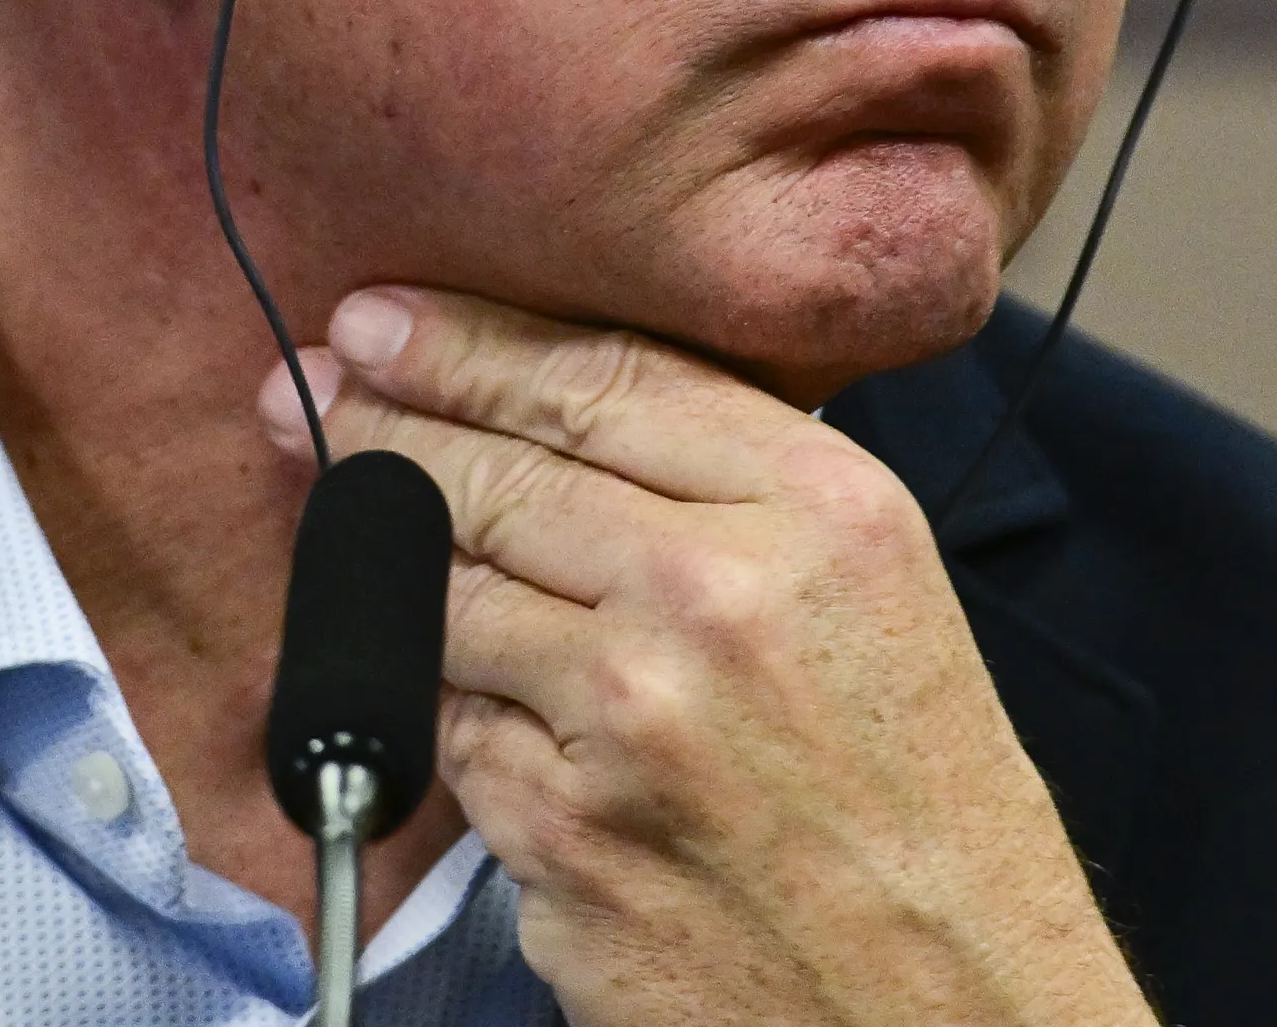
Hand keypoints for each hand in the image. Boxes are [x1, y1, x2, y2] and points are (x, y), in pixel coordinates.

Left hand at [256, 287, 1157, 1026]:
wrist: (958, 1006)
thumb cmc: (924, 806)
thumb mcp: (878, 591)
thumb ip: (738, 488)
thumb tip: (561, 411)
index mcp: (819, 513)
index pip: (597, 380)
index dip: (462, 340)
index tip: (381, 319)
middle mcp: (716, 600)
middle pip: (495, 475)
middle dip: (382, 426)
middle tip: (318, 398)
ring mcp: (624, 725)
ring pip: (448, 602)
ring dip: (400, 571)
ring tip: (370, 531)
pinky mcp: (560, 841)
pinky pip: (460, 739)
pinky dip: (464, 721)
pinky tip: (497, 715)